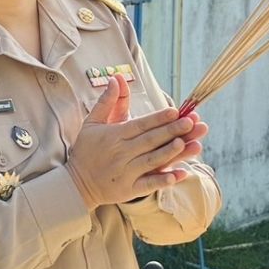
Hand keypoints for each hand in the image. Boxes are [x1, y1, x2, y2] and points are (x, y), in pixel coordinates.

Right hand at [66, 76, 209, 209]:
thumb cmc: (86, 151)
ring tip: (188, 143)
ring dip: (171, 152)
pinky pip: (149, 184)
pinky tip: (181, 174)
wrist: (76, 184)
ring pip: (152, 161)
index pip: (140, 125)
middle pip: (150, 141)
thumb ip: (107, 101)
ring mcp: (126, 173)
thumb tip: (116, 78)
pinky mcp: (129, 190)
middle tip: (191, 122)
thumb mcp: (92, 123)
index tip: (176, 111)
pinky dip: (164, 180)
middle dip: (172, 131)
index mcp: (114, 136)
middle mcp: (121, 153)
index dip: (158, 118)